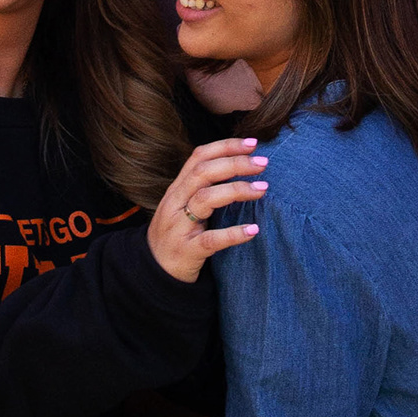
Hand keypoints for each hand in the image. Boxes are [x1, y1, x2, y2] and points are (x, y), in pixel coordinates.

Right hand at [146, 139, 268, 282]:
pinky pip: (211, 240)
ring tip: (262, 190)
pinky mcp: (187, 251)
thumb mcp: (183, 206)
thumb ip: (202, 187)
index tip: (252, 143)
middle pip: (203, 173)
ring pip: (205, 199)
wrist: (154, 273)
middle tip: (263, 163)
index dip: (225, 146)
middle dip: (235, 163)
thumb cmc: (177, 235)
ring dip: (236, 191)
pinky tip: (253, 230)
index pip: (199, 157)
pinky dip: (233, 233)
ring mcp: (179, 227)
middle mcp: (175, 203)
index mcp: (176, 189)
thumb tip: (239, 165)